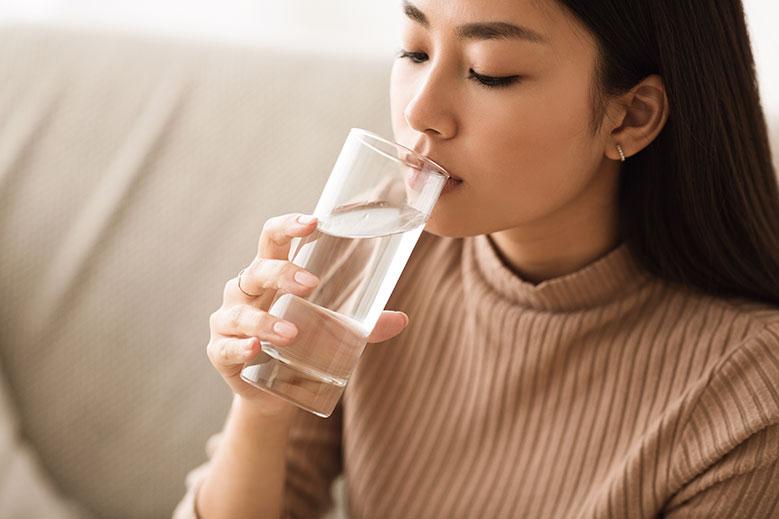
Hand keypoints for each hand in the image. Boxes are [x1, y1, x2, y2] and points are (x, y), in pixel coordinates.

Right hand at [206, 213, 409, 415]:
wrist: (273, 392)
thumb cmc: (302, 344)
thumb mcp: (334, 331)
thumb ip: (365, 325)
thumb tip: (402, 319)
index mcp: (270, 273)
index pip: (273, 238)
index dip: (289, 226)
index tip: (313, 222)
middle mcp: (245, 291)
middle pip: (258, 269)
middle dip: (283, 273)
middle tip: (312, 284)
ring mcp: (228, 321)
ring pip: (240, 313)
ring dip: (265, 321)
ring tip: (292, 333)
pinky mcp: (220, 352)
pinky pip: (224, 347)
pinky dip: (239, 348)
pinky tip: (254, 349)